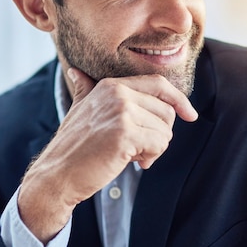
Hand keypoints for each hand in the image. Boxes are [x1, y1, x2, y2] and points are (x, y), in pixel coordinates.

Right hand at [18, 69, 197, 242]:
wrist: (57, 175)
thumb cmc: (73, 147)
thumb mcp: (79, 110)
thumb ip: (86, 89)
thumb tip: (78, 72)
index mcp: (111, 85)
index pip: (158, 83)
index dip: (178, 99)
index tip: (190, 115)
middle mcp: (117, 93)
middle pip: (166, 110)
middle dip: (160, 134)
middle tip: (139, 150)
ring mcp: (121, 112)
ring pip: (165, 130)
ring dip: (154, 149)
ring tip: (132, 156)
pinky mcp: (124, 134)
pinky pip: (159, 144)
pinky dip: (151, 157)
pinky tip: (132, 163)